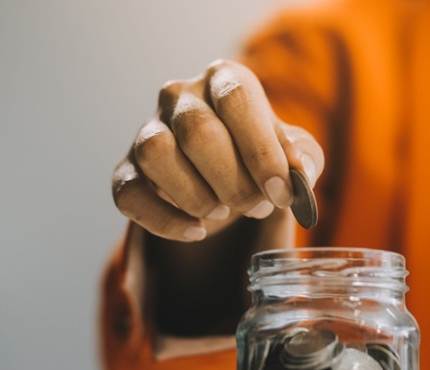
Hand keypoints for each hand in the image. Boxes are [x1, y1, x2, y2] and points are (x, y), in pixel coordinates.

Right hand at [112, 59, 323, 241]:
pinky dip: (166, 221)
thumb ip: (303, 158)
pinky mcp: (127, 171)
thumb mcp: (294, 154)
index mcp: (225, 79)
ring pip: (156, 154)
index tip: (281, 192)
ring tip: (223, 212)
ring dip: (197, 195)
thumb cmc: (263, 158)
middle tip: (257, 207)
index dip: (260, 150)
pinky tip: (197, 231)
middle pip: (198, 132)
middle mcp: (181, 95)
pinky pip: (131, 194)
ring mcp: (148, 131)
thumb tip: (298, 173)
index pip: (236, 99)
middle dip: (234, 181)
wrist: (229, 183)